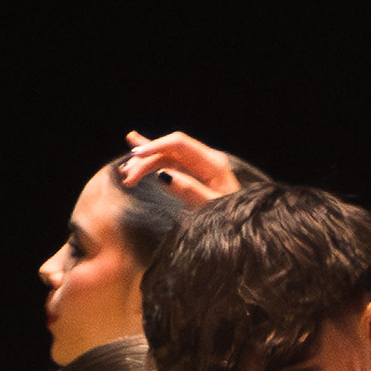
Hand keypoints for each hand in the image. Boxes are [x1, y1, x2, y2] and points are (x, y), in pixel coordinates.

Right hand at [117, 130, 247, 205]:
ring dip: (144, 163)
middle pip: (168, 150)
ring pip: (165, 156)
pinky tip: (135, 143)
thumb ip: (190, 191)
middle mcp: (205, 159)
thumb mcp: (213, 207)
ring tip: (127, 174)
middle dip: (145, 161)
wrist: (244, 227)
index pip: (179, 144)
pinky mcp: (192, 173)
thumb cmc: (232, 218)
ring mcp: (198, 165)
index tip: (136, 156)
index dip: (155, 146)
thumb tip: (165, 175)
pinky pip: (168, 161)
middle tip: (129, 178)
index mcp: (213, 163)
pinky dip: (152, 156)